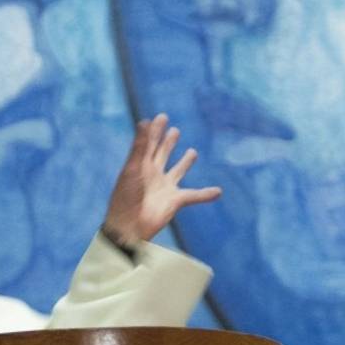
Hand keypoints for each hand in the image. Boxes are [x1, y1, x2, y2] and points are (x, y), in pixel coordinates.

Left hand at [101, 113, 221, 245]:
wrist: (128, 227)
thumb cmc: (126, 197)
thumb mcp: (133, 168)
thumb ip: (140, 146)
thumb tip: (144, 121)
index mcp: (141, 165)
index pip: (149, 143)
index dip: (155, 130)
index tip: (161, 117)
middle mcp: (153, 174)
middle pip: (162, 153)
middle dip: (168, 142)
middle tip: (174, 129)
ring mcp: (165, 188)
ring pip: (178, 171)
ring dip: (185, 163)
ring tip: (192, 152)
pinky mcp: (175, 201)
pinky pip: (194, 196)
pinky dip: (206, 194)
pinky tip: (218, 191)